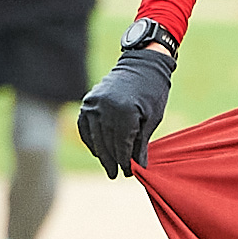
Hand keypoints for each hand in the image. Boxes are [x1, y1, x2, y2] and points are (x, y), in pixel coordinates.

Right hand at [78, 46, 173, 177]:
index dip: (124, 161)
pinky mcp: (88, 100)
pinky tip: (96, 150)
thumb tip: (138, 165)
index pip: (122, 145)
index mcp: (124, 113)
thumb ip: (141, 142)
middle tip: (115, 174)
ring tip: (107, 166)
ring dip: (101, 153)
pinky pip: (85, 125)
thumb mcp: (152, 118)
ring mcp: (94, 104)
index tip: (127, 173)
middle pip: (107, 143)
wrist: (143, 64)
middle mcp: (105, 108)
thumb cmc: (153, 91)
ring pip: (95, 136)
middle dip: (113, 160)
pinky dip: (89, 139)